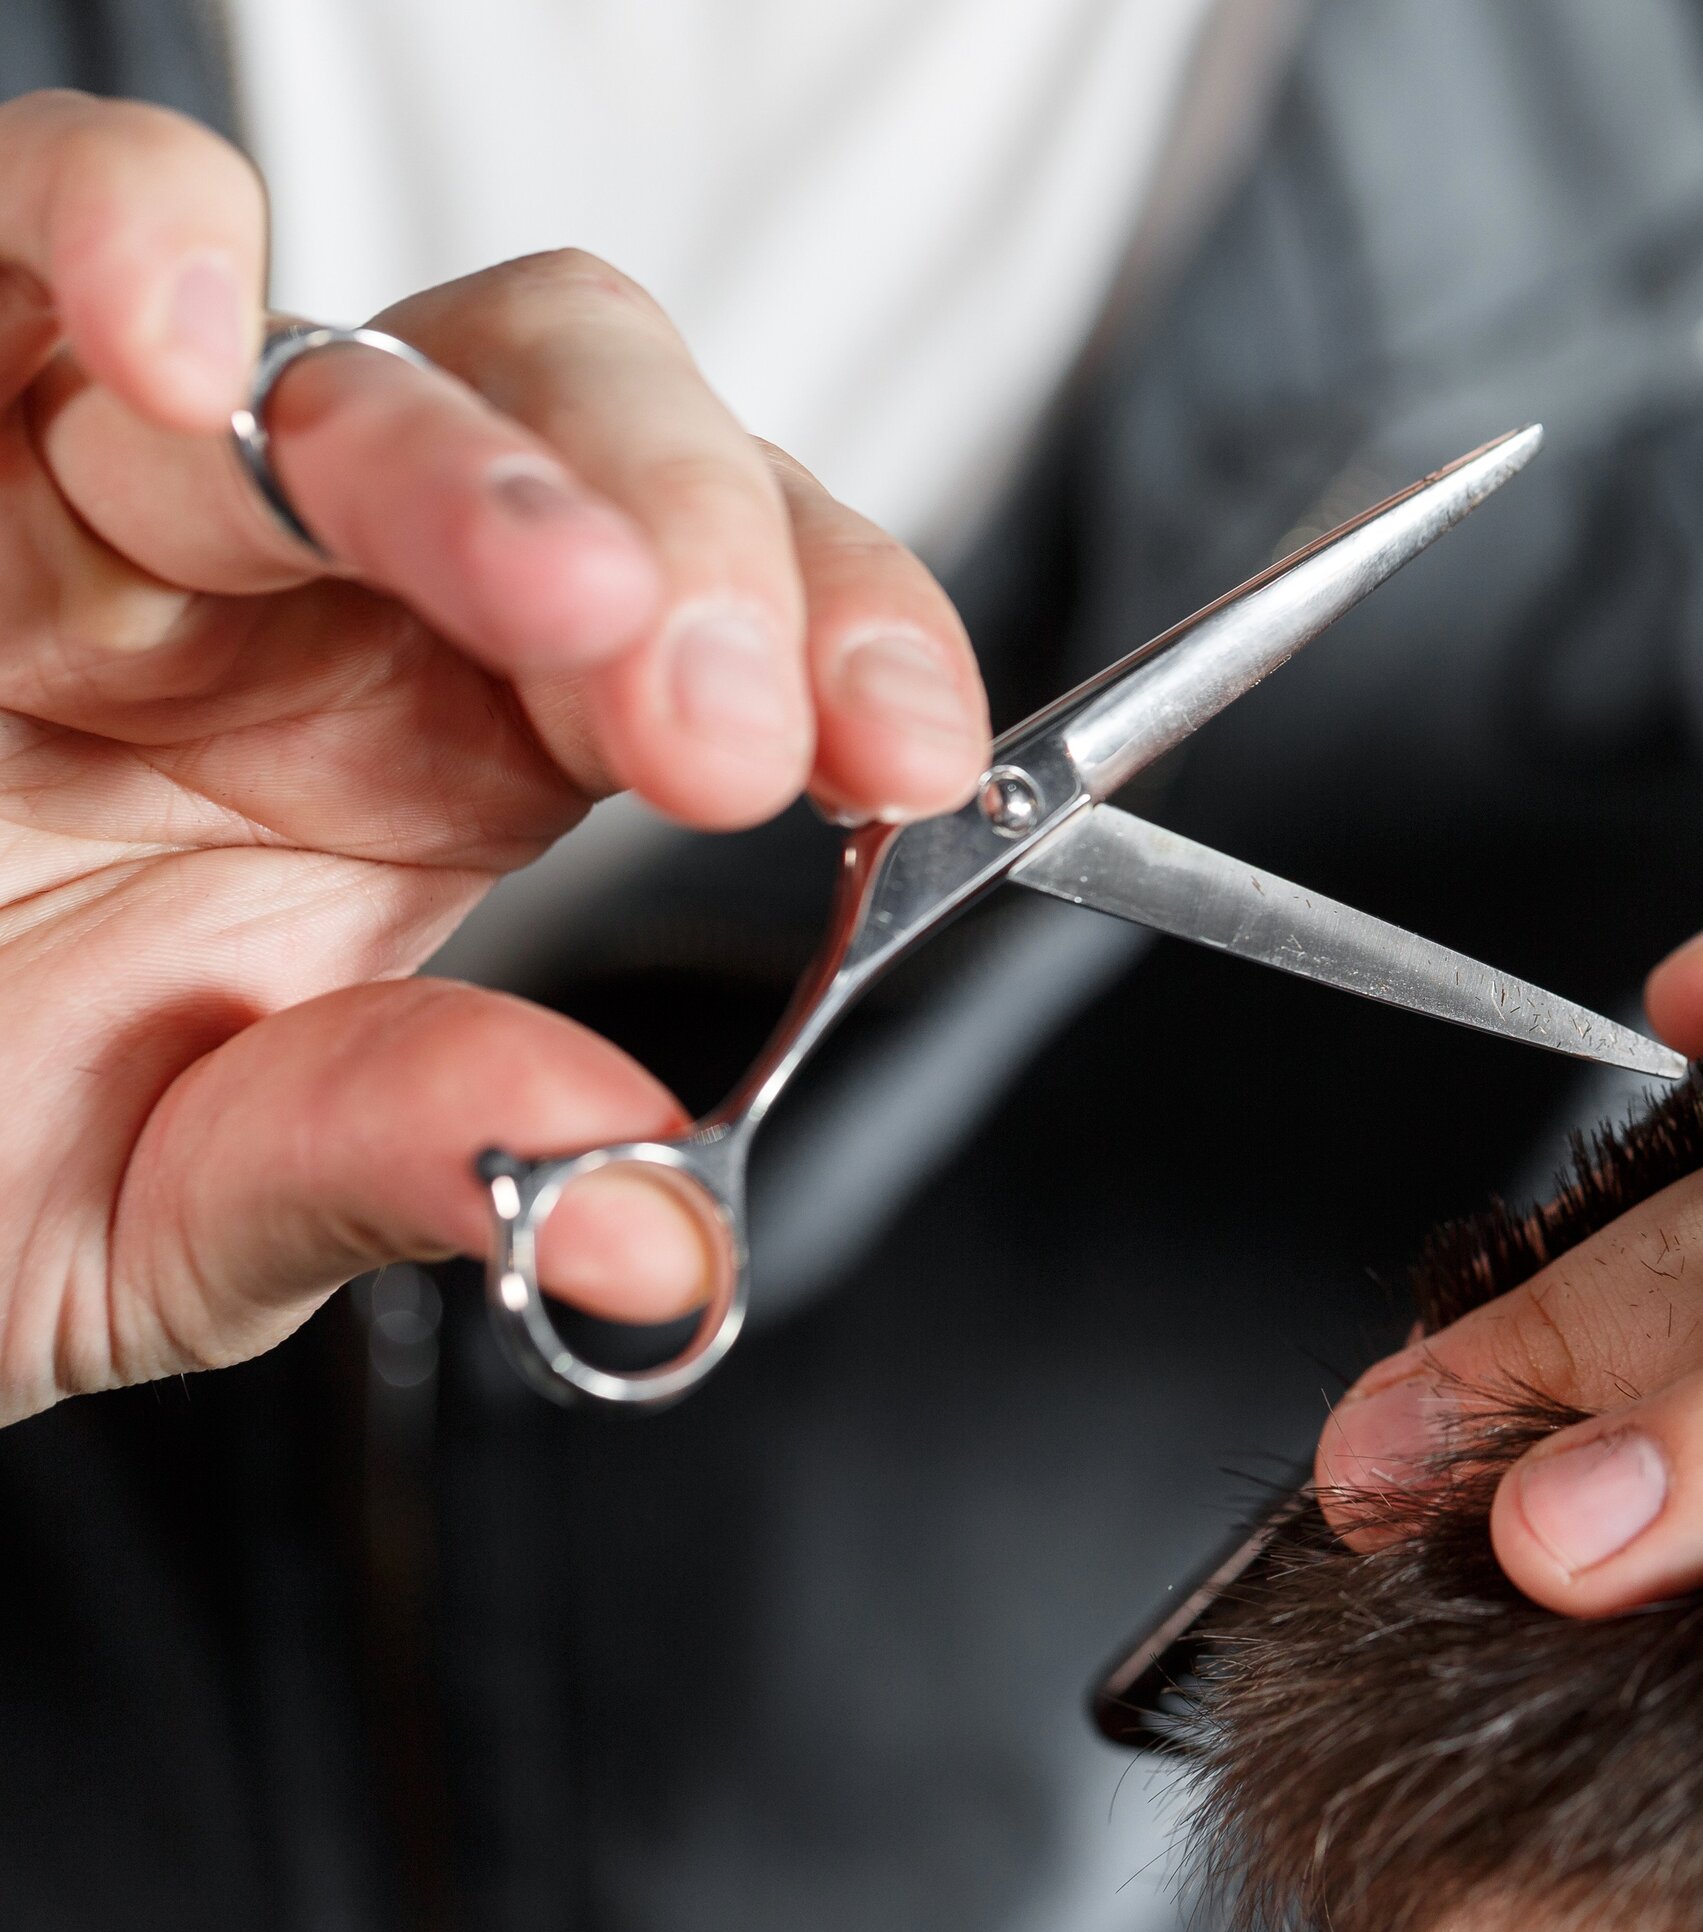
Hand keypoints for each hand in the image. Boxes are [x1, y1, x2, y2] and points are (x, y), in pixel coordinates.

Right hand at [0, 92, 990, 1420]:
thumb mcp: (148, 1213)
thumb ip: (393, 1169)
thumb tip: (652, 1227)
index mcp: (432, 752)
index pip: (711, 621)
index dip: (839, 645)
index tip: (903, 760)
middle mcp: (315, 592)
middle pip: (591, 441)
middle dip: (705, 557)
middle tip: (726, 726)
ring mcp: (108, 480)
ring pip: (361, 352)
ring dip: (487, 463)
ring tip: (567, 611)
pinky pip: (23, 222)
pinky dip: (113, 239)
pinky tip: (175, 355)